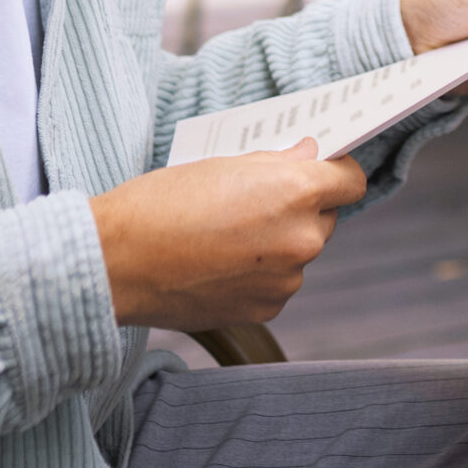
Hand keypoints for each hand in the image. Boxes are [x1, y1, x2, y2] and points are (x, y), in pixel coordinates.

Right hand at [89, 141, 366, 327]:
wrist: (116, 263)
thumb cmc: (161, 203)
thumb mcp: (221, 163)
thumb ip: (276, 163)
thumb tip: (309, 156)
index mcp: (295, 192)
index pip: (351, 181)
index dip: (336, 173)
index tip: (322, 172)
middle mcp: (301, 238)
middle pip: (325, 218)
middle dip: (300, 209)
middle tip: (255, 204)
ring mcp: (285, 280)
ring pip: (298, 254)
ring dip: (277, 245)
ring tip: (225, 237)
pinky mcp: (265, 310)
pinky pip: (276, 284)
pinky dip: (258, 275)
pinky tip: (218, 265)